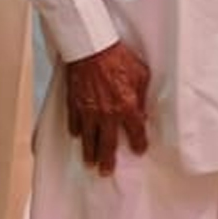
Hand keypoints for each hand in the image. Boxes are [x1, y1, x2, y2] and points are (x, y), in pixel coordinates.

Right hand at [64, 40, 150, 175]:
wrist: (92, 47)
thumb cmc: (118, 57)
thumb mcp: (141, 74)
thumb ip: (142, 95)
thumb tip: (143, 110)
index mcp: (127, 107)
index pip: (136, 133)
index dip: (139, 144)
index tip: (139, 150)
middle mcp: (108, 114)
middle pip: (107, 144)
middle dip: (107, 160)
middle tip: (106, 172)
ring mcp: (89, 111)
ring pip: (88, 139)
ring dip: (89, 152)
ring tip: (89, 163)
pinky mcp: (74, 104)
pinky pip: (74, 124)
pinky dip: (76, 131)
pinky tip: (78, 136)